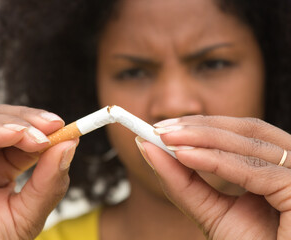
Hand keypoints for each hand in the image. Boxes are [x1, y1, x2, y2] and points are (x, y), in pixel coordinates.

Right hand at [0, 104, 77, 239]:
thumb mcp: (28, 214)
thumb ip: (49, 182)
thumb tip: (69, 145)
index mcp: (5, 168)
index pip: (28, 136)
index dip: (47, 129)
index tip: (68, 129)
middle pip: (9, 121)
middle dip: (34, 120)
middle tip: (56, 126)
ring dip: (19, 124)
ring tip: (39, 139)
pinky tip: (15, 135)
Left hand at [138, 116, 290, 239]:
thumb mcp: (210, 210)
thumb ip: (182, 181)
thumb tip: (148, 147)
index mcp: (275, 166)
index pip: (241, 132)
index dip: (202, 125)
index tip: (164, 127)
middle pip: (247, 131)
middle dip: (199, 128)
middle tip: (159, 129)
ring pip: (249, 144)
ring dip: (201, 138)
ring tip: (165, 140)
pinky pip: (255, 170)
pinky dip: (215, 160)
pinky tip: (184, 156)